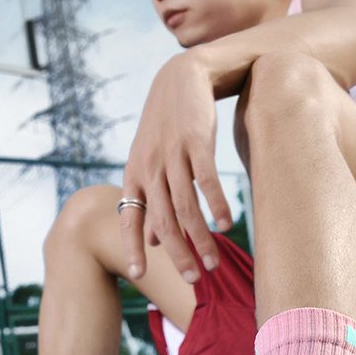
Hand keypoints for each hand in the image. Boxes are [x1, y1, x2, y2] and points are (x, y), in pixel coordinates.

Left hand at [119, 52, 231, 283]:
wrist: (183, 76)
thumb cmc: (169, 124)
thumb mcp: (152, 160)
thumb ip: (151, 199)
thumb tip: (150, 240)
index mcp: (136, 173)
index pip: (129, 217)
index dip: (132, 246)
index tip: (138, 274)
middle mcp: (150, 166)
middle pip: (162, 219)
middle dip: (177, 252)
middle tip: (192, 278)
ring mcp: (172, 153)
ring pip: (185, 205)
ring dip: (200, 237)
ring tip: (213, 261)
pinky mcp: (196, 140)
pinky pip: (206, 179)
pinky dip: (216, 204)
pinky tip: (226, 224)